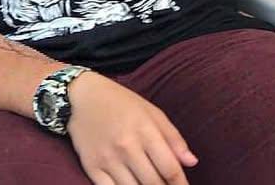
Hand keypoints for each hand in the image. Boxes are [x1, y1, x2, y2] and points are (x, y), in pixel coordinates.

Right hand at [67, 71, 197, 183]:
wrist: (83, 97)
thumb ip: (173, 137)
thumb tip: (192, 162)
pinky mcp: (92, 168)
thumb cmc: (122, 103)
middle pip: (153, 184)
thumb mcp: (151, 112)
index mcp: (146, 130)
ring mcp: (108, 159)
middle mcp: (127, 146)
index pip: (170, 168)